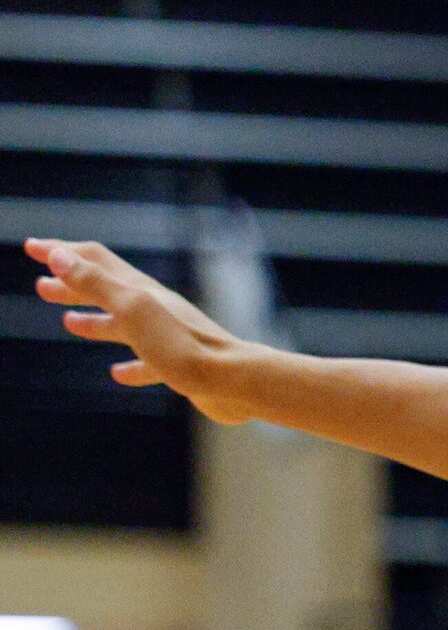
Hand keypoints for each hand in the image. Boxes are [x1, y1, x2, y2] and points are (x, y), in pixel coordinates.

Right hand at [23, 238, 250, 415]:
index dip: (61, 252)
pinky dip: (129, 363)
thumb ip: (96, 283)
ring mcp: (168, 336)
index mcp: (140, 291)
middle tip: (40, 286)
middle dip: (72, 285)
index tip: (31, 247)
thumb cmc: (182, 345)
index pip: (93, 261)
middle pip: (106, 290)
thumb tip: (60, 255)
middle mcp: (154, 308)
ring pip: (124, 324)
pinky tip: (117, 373)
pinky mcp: (180, 365)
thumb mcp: (131, 309)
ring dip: (94, 321)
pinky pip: (148, 361)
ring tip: (68, 322)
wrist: (234, 382)